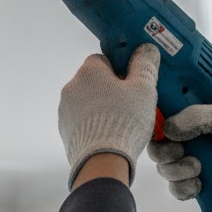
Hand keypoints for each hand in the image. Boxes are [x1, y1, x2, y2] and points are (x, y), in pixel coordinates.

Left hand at [58, 44, 159, 188]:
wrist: (102, 161)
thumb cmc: (123, 122)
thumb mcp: (143, 89)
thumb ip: (144, 66)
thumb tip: (146, 50)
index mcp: (88, 71)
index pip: (102, 59)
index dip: (120, 70)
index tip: (132, 82)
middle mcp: (72, 87)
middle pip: (94, 81)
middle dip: (111, 90)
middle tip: (130, 104)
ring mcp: (66, 110)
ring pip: (87, 102)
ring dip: (101, 108)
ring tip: (121, 123)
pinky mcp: (65, 131)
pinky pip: (82, 121)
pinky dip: (94, 125)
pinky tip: (109, 135)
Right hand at [147, 103, 211, 211]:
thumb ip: (197, 117)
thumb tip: (168, 129)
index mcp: (191, 120)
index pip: (161, 119)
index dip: (156, 125)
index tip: (164, 130)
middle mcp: (187, 141)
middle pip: (156, 147)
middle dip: (164, 152)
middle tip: (180, 152)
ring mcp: (189, 164)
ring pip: (164, 169)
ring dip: (177, 171)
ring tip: (198, 169)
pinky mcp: (194, 186)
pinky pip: (176, 189)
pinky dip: (184, 188)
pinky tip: (199, 185)